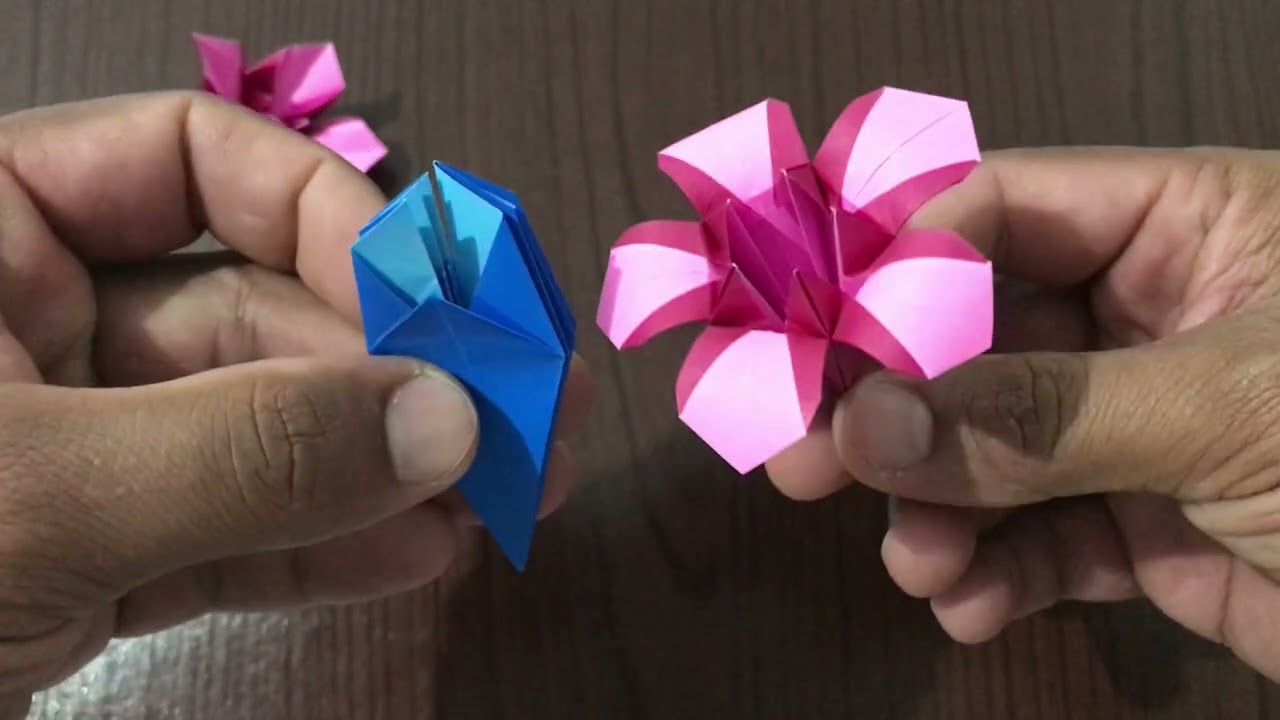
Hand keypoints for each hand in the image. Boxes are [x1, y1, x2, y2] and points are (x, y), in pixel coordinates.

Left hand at [0, 92, 592, 714]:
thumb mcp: (26, 498)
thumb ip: (246, 453)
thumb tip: (450, 421)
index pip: (195, 163)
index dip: (334, 221)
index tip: (444, 311)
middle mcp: (26, 318)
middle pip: (257, 307)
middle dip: (393, 370)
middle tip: (528, 419)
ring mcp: (65, 444)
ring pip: (259, 428)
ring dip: (383, 466)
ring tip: (504, 499)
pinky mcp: (83, 555)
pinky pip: (228, 527)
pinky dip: (323, 543)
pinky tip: (417, 552)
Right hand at [766, 147, 1279, 680]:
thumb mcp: (1228, 408)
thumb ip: (1038, 412)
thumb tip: (867, 423)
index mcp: (1188, 222)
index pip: (997, 210)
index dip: (897, 270)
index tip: (816, 347)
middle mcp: (1149, 310)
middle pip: (973, 335)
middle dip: (895, 406)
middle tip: (802, 459)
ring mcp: (1142, 420)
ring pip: (990, 444)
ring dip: (938, 506)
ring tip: (917, 561)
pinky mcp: (1148, 521)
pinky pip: (1038, 533)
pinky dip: (992, 571)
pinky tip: (968, 604)